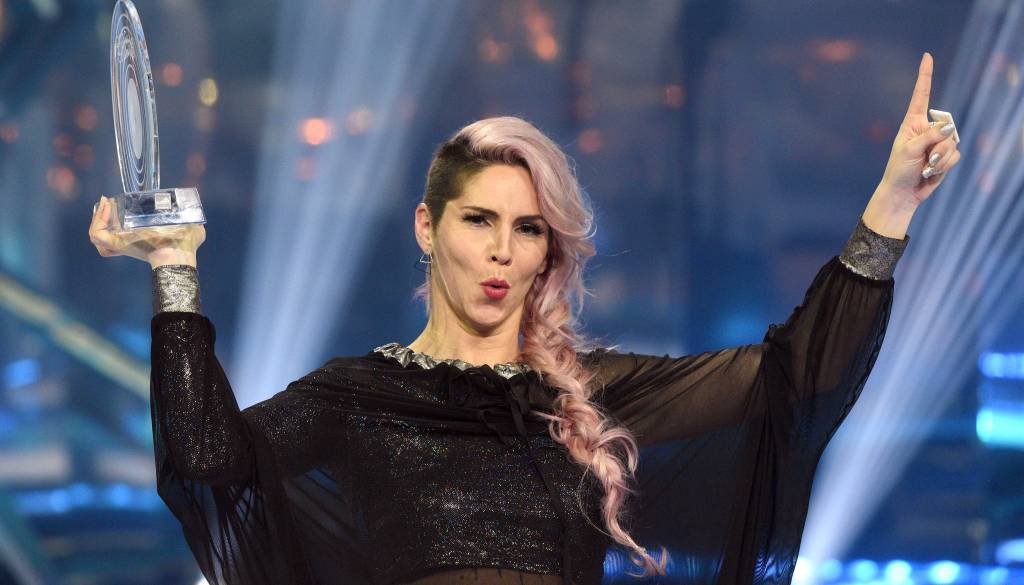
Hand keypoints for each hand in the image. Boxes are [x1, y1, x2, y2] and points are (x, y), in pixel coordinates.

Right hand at [88, 196, 204, 267]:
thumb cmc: (188, 244)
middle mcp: (128, 246)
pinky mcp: (117, 244)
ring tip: (107, 203)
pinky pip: (97, 234)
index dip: (114, 224)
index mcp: (141, 242)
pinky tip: (107, 206)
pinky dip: (98, 220)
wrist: (178, 250)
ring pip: (97, 235)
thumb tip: (198, 220)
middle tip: (108, 204)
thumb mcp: (193, 232)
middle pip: (105, 238)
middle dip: (102, 219)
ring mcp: (121, 245)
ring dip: (98, 218)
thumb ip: (194, 225)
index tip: (115, 206)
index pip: (120, 240)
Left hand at [876, 52, 961, 207]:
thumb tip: (949, 127)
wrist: (903, 193)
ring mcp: (938, 142)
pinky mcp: (946, 156)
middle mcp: (927, 129)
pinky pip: (955, 156)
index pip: (921, 95)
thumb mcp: (909, 150)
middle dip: (937, 145)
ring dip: (940, 158)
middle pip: (946, 127)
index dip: (925, 76)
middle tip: (923, 158)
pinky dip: (945, 165)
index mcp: (912, 122)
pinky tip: (932, 172)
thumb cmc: (899, 170)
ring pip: (952, 142)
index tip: (926, 56)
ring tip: (926, 166)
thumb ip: (929, 136)